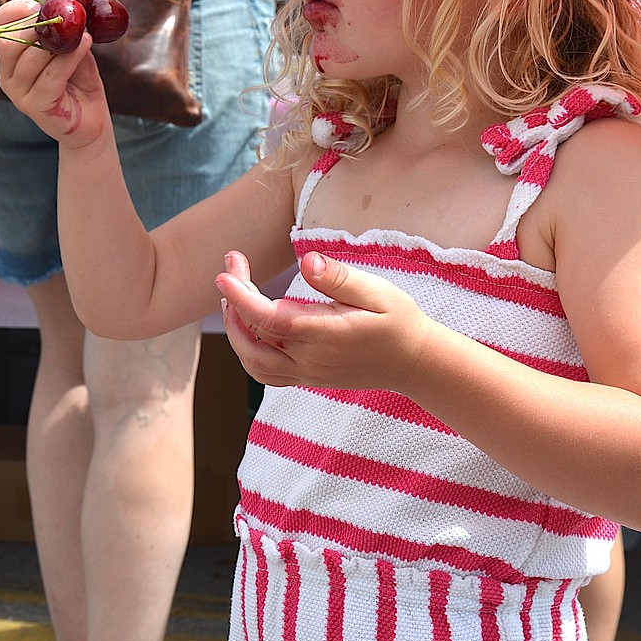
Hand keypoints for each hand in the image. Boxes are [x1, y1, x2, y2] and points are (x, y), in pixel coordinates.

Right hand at [0, 0, 109, 148]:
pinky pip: (51, 75)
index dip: (15, 10)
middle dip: (35, 25)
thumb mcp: (70, 47)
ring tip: (83, 32)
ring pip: (30, 57)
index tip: (39, 4)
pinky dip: (70, 56)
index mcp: (11, 56)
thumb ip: (63, 29)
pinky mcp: (36, 106)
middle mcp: (8, 75)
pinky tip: (86, 43)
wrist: (91, 121)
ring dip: (58, 40)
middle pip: (8, 42)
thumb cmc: (78, 81)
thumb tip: (67, 5)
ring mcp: (18, 93)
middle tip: (63, 18)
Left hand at [216, 249, 434, 391]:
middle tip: (231, 268)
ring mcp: (306, 373)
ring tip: (231, 298)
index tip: (224, 271)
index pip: (269, 319)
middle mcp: (310, 359)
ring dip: (234, 331)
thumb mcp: (377, 291)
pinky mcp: (307, 378)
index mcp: (325, 334)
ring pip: (253, 362)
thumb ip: (339, 278)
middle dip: (233, 303)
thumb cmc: (398, 321)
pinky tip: (247, 327)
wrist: (415, 363)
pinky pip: (265, 374)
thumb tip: (306, 262)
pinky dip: (246, 352)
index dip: (241, 297)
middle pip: (253, 338)